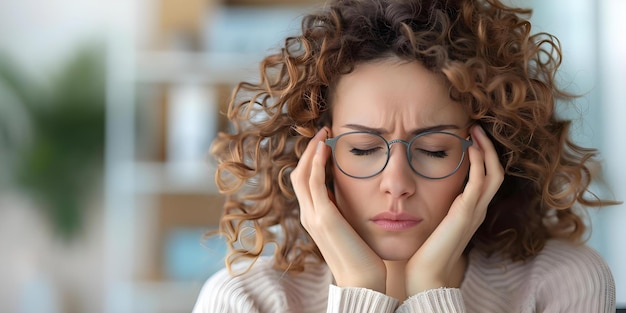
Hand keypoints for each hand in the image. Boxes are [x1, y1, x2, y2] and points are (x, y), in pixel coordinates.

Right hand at [291, 128, 386, 292]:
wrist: (362, 280)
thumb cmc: (363, 257)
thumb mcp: (351, 226)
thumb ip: (346, 209)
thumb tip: (354, 192)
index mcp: (314, 217)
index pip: (304, 181)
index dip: (311, 159)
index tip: (325, 141)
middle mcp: (308, 215)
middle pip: (297, 174)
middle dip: (308, 150)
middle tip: (323, 131)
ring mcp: (312, 216)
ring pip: (301, 174)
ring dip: (311, 151)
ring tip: (324, 133)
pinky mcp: (322, 217)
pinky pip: (312, 182)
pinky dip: (316, 162)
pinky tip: (326, 147)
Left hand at [405, 125, 503, 294]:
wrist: (426, 272)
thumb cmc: (424, 249)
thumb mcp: (433, 219)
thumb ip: (435, 204)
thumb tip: (420, 186)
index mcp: (470, 210)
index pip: (485, 177)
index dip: (482, 156)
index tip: (469, 137)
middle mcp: (477, 209)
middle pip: (495, 171)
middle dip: (488, 148)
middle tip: (475, 127)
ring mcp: (475, 211)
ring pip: (493, 173)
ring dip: (486, 150)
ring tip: (475, 130)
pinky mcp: (467, 212)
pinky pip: (480, 181)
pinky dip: (479, 163)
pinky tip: (470, 147)